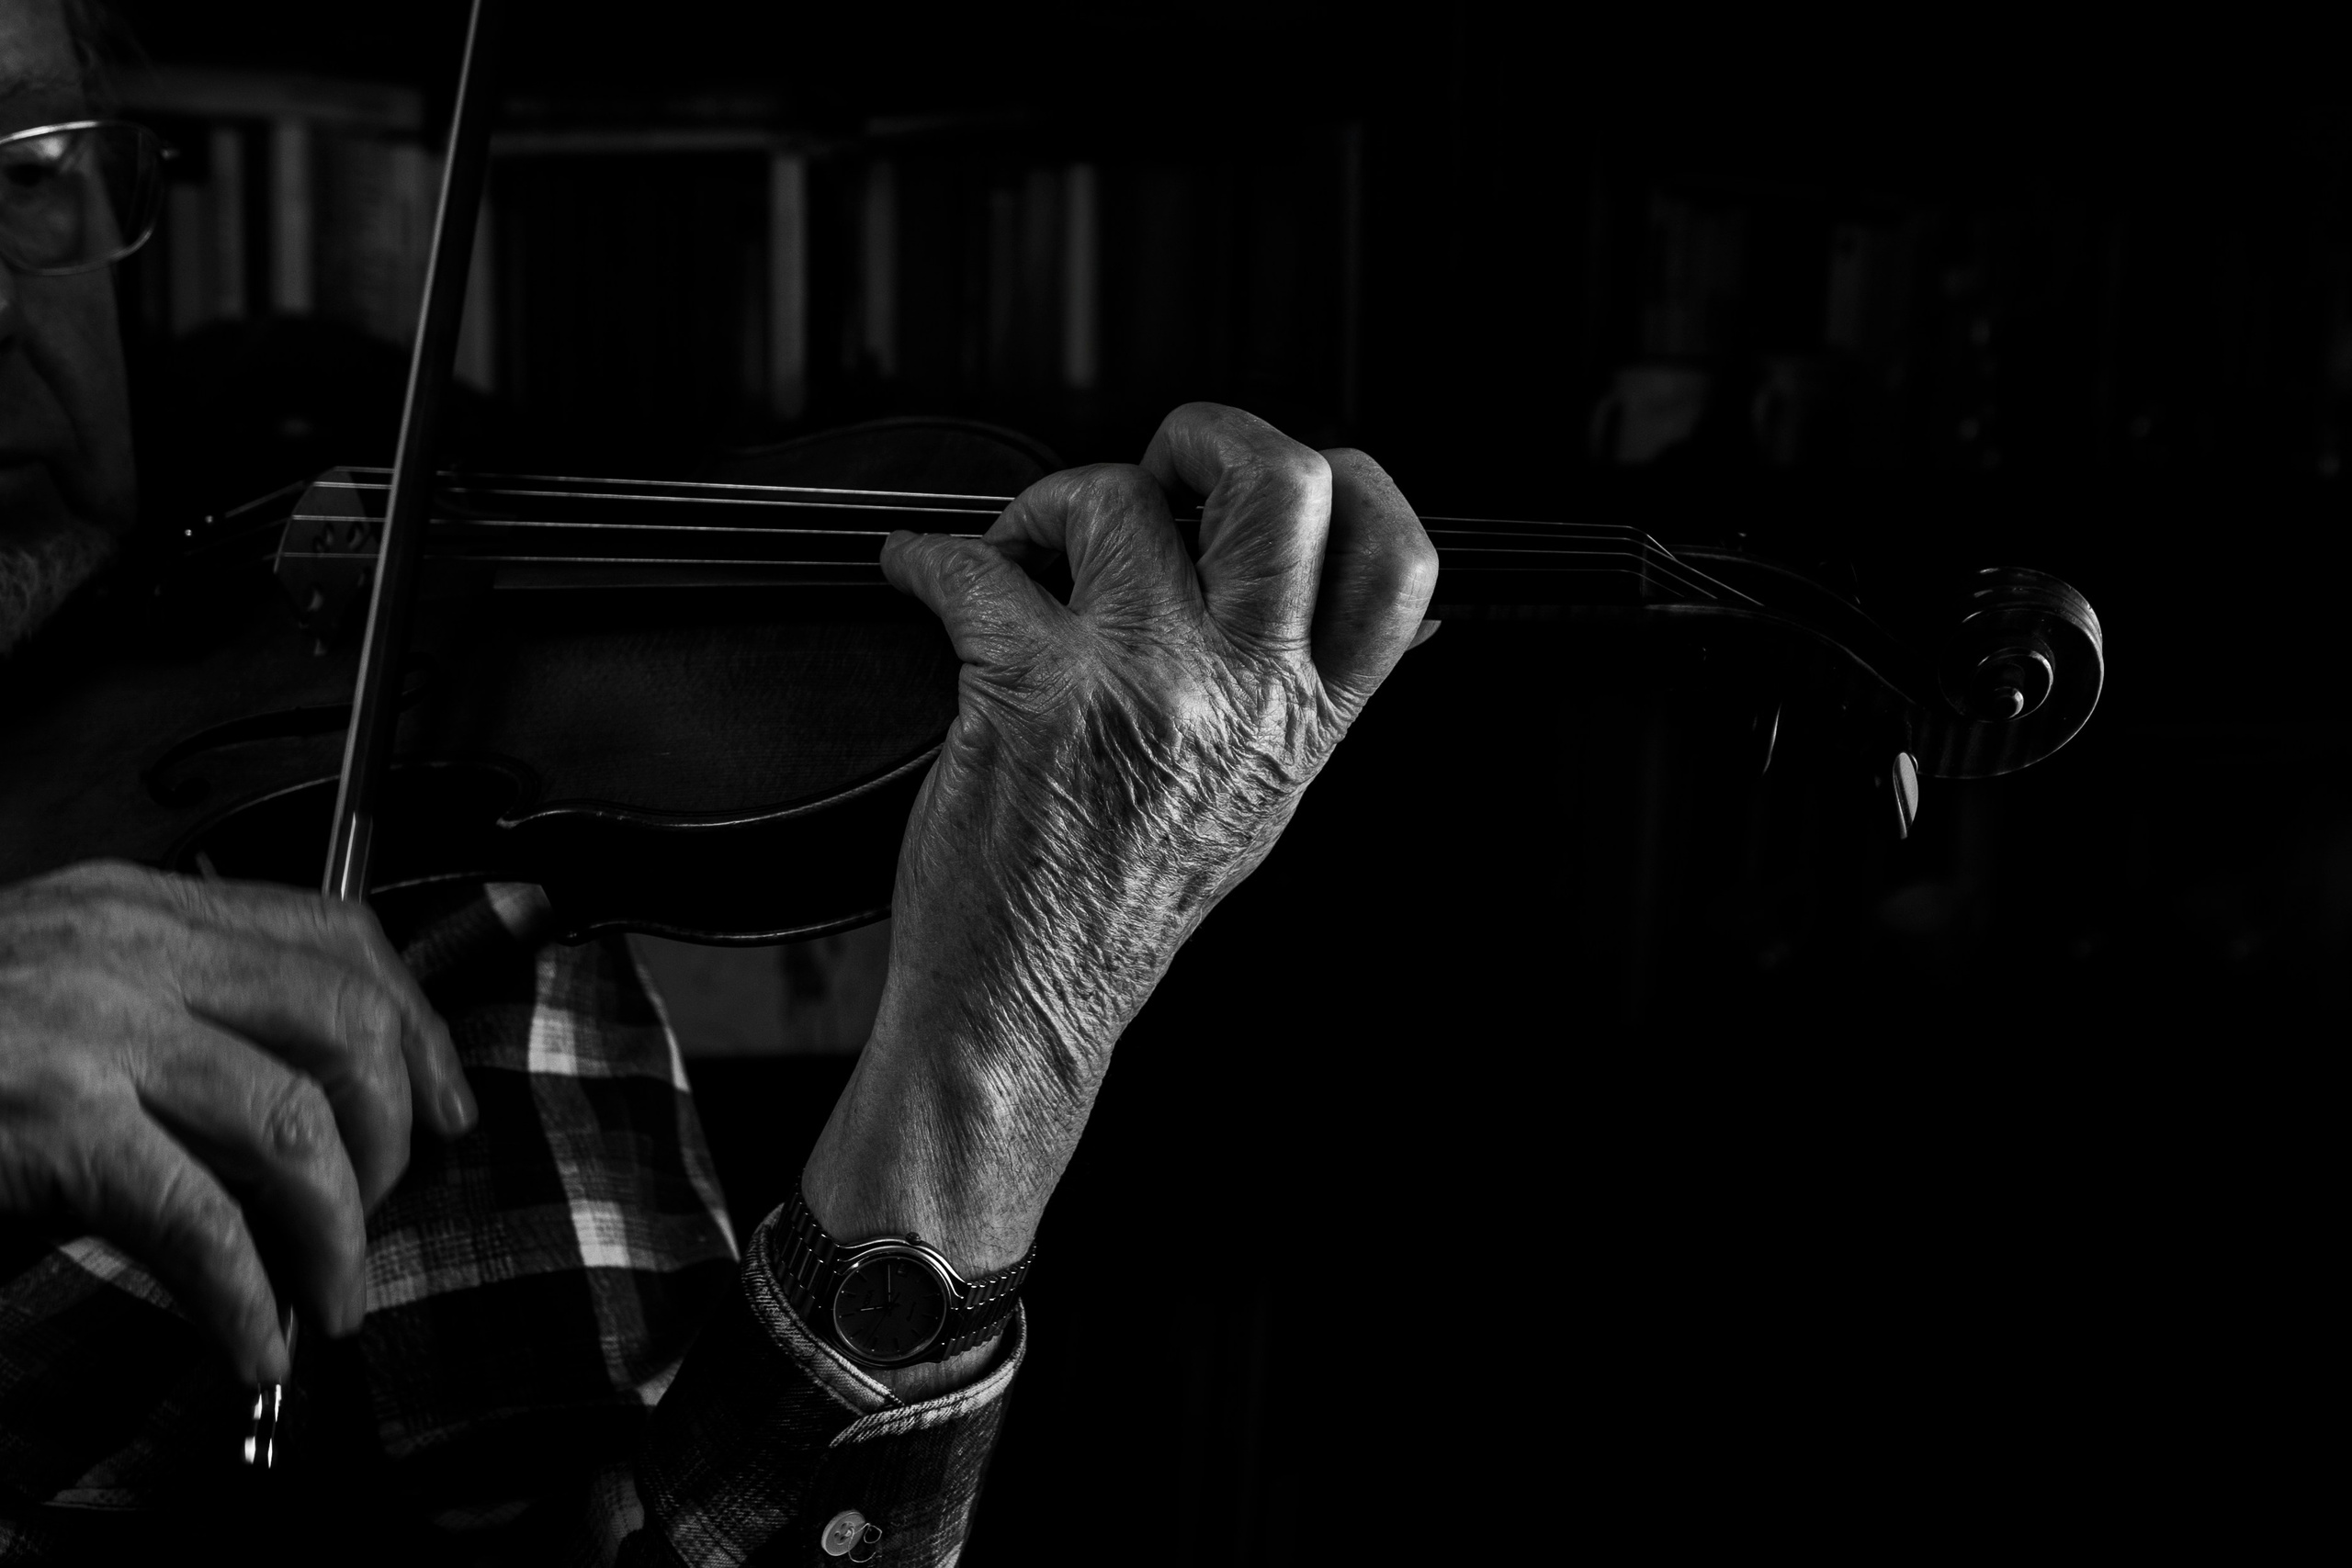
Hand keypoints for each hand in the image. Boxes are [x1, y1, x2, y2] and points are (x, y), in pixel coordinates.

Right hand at [0, 860, 474, 1383]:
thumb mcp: (63, 987)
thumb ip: (177, 1010)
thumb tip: (308, 1103)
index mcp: (145, 908)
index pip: (340, 936)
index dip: (420, 1029)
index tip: (448, 1111)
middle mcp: (133, 948)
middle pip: (348, 1026)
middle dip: (393, 1138)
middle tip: (379, 1217)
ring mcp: (92, 1029)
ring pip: (295, 1126)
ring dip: (337, 1232)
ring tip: (329, 1300)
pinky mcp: (53, 1120)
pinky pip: (200, 1220)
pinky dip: (247, 1297)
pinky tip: (253, 1347)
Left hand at [803, 403, 1434, 1339]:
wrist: (1023, 1005)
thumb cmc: (1120, 902)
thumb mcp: (1260, 802)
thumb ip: (1307, 696)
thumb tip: (1408, 621)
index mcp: (1306, 719)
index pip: (1398, 560)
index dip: (1349, 481)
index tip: (1273, 482)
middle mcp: (1245, 695)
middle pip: (1280, 483)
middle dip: (1205, 436)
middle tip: (1150, 473)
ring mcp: (1146, 687)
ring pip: (1115, 501)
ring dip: (1044, 511)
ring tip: (1016, 564)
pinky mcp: (1037, 691)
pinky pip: (976, 561)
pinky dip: (925, 559)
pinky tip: (914, 579)